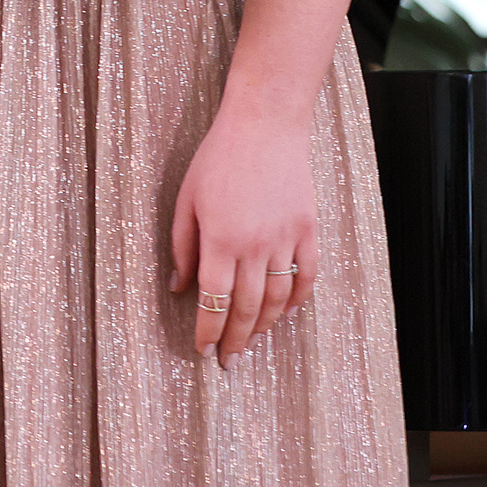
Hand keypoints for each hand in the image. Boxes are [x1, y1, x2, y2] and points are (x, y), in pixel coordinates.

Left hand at [168, 107, 316, 366]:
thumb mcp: (186, 200)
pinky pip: (307, 277)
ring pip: (278, 299)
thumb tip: (178, 288)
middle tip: (228, 360)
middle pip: (247, 308)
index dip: (207, 331)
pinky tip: (286, 313)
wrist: (265, 126)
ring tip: (252, 342)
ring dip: (265, 327)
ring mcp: (285, 240)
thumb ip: (183, 247)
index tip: (203, 351)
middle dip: (235, 340)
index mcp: (219, 239)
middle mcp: (254, 246)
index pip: (213, 301)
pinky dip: (298, 300)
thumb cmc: (218, 159)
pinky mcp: (308, 230)